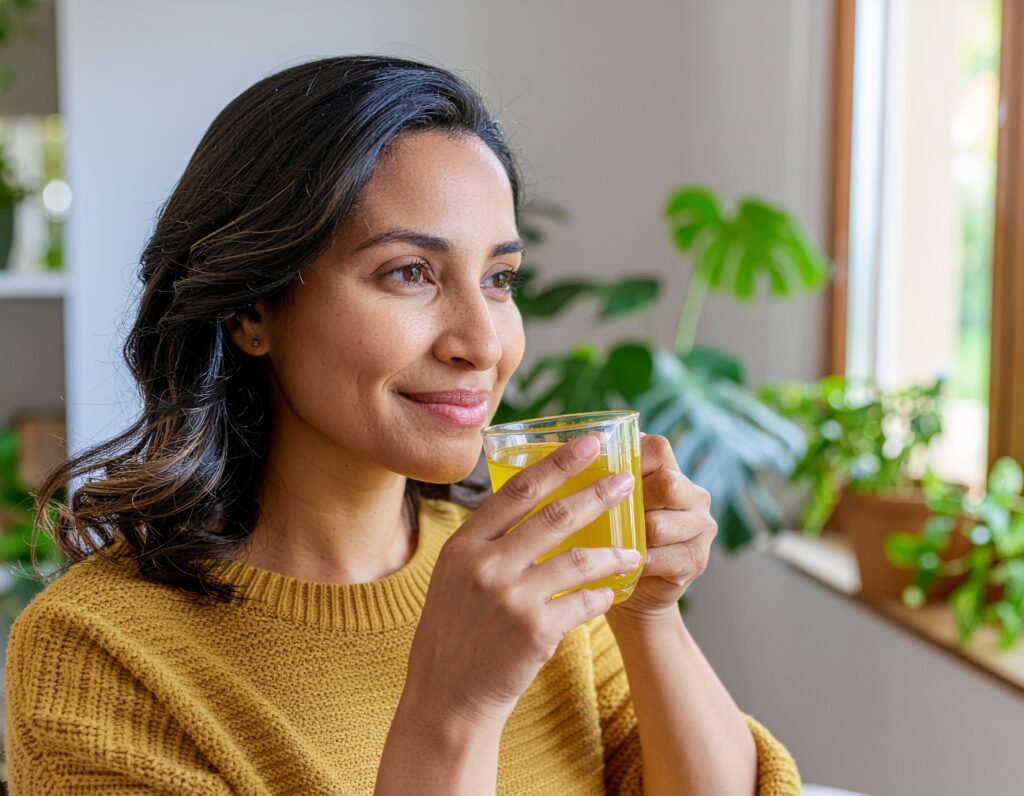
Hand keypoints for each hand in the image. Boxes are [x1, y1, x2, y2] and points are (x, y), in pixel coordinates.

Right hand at [404, 435, 641, 732]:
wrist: (448, 696)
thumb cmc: (455, 632)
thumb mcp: (454, 576)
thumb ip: (487, 542)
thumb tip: (533, 505)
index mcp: (464, 544)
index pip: (518, 490)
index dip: (559, 462)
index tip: (590, 443)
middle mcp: (485, 565)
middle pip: (554, 516)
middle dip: (597, 493)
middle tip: (626, 480)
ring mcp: (510, 597)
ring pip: (578, 559)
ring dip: (612, 553)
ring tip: (635, 550)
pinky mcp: (534, 631)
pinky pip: (584, 602)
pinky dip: (601, 595)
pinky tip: (610, 593)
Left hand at [607, 433, 717, 624]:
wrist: (625, 586)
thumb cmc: (605, 533)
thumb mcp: (601, 500)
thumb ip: (596, 471)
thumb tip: (573, 440)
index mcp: (671, 469)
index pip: (656, 449)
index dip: (629, 459)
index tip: (601, 475)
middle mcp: (693, 494)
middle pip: (666, 484)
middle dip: (631, 501)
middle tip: (605, 516)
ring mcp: (700, 527)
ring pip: (659, 524)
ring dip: (631, 536)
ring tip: (610, 543)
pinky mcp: (695, 559)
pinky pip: (664, 557)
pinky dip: (638, 562)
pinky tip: (623, 565)